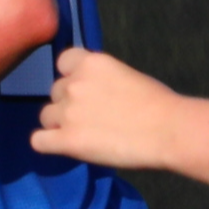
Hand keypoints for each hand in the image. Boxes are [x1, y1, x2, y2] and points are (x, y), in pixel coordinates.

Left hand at [32, 47, 178, 169]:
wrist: (169, 130)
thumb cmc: (159, 104)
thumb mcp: (127, 76)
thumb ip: (102, 80)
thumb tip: (93, 92)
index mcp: (91, 63)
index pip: (63, 61)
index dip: (72, 76)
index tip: (87, 88)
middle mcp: (74, 84)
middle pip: (55, 92)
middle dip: (69, 103)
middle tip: (93, 117)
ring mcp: (68, 112)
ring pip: (46, 116)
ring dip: (60, 124)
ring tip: (86, 134)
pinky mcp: (66, 139)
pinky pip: (38, 141)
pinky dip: (49, 144)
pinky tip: (66, 146)